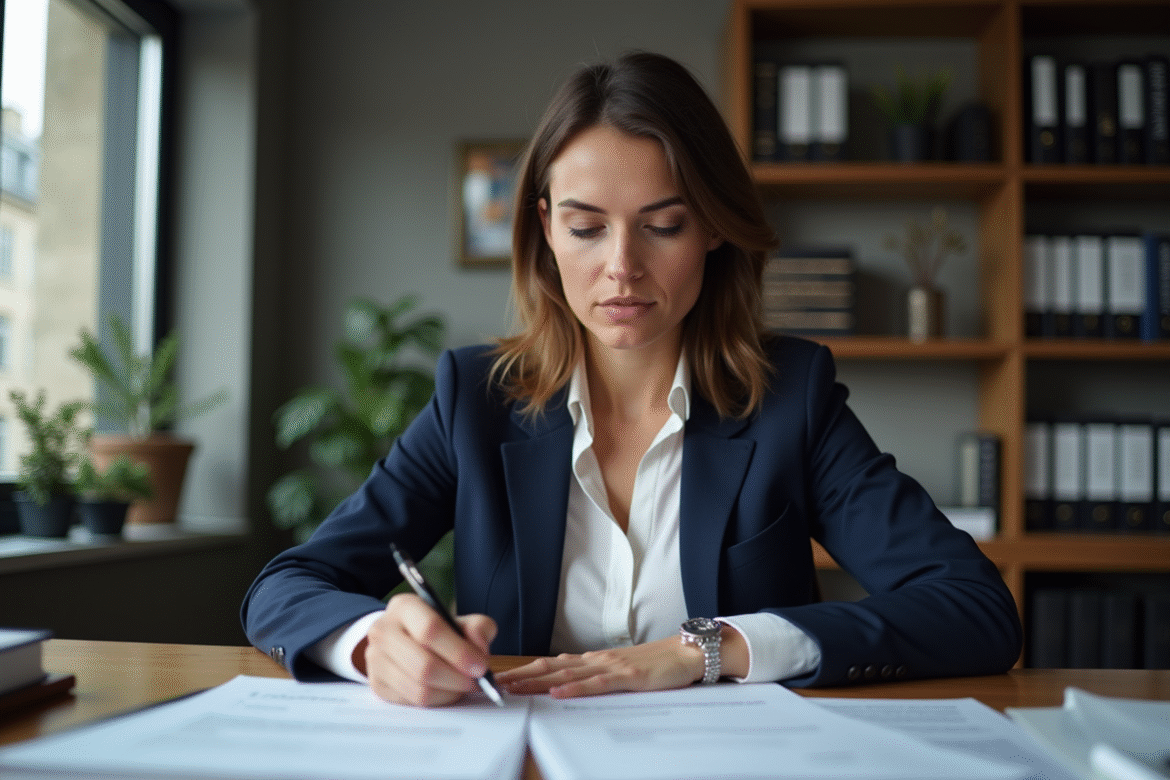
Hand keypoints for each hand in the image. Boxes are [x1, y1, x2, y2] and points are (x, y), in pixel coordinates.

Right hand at [357, 593, 496, 706]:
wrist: (403, 640)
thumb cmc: (435, 630)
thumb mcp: (458, 620)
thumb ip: (477, 627)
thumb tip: (479, 647)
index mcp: (404, 606)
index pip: (430, 629)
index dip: (459, 652)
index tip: (480, 666)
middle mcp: (383, 630)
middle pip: (423, 665)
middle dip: (456, 678)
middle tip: (475, 682)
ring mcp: (375, 659)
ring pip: (418, 688)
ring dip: (449, 692)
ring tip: (463, 686)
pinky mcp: (377, 684)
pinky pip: (412, 702)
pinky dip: (437, 701)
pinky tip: (446, 691)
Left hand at [494, 635, 705, 698]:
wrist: (686, 653)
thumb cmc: (655, 664)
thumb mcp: (619, 670)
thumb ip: (595, 676)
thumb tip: (568, 683)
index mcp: (593, 660)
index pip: (552, 665)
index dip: (525, 671)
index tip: (501, 678)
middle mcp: (597, 660)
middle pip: (552, 668)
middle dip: (522, 676)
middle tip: (495, 684)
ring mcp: (611, 667)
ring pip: (568, 675)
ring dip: (539, 682)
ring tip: (515, 688)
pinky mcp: (628, 676)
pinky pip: (597, 684)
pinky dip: (576, 688)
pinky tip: (558, 693)